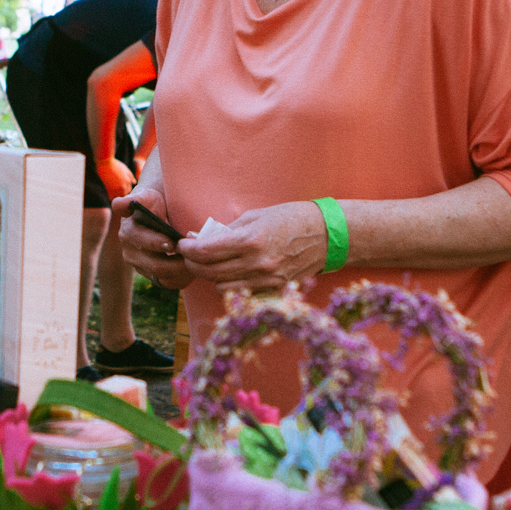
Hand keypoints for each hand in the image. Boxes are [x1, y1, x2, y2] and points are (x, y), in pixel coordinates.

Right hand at [95, 157, 134, 200]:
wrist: (105, 163)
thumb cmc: (116, 165)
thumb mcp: (125, 169)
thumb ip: (131, 177)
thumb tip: (134, 183)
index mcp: (128, 182)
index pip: (130, 191)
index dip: (127, 191)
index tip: (123, 190)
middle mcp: (123, 187)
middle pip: (125, 195)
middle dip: (122, 194)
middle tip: (118, 192)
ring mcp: (116, 190)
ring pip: (118, 198)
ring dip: (117, 196)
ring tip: (114, 194)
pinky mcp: (109, 191)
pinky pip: (111, 198)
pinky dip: (111, 197)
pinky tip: (110, 194)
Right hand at [112, 192, 194, 288]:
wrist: (158, 212)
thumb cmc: (154, 203)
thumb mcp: (147, 196)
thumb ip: (135, 199)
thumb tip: (119, 205)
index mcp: (128, 230)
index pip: (140, 239)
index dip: (155, 242)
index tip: (172, 242)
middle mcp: (130, 251)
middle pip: (154, 263)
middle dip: (176, 261)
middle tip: (195, 255)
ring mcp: (139, 265)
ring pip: (163, 275)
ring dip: (181, 271)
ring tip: (198, 262)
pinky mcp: (150, 275)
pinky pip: (167, 283)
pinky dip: (182, 278)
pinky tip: (193, 269)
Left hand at [178, 201, 329, 295]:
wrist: (327, 235)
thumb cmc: (291, 218)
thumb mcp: (256, 216)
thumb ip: (228, 230)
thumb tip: (201, 238)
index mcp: (251, 240)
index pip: (207, 251)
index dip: (188, 249)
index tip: (183, 244)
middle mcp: (257, 264)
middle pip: (210, 271)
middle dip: (194, 263)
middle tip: (190, 254)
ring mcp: (266, 280)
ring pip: (222, 286)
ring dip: (211, 275)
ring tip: (210, 263)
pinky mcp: (274, 290)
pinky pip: (242, 293)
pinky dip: (231, 285)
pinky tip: (230, 273)